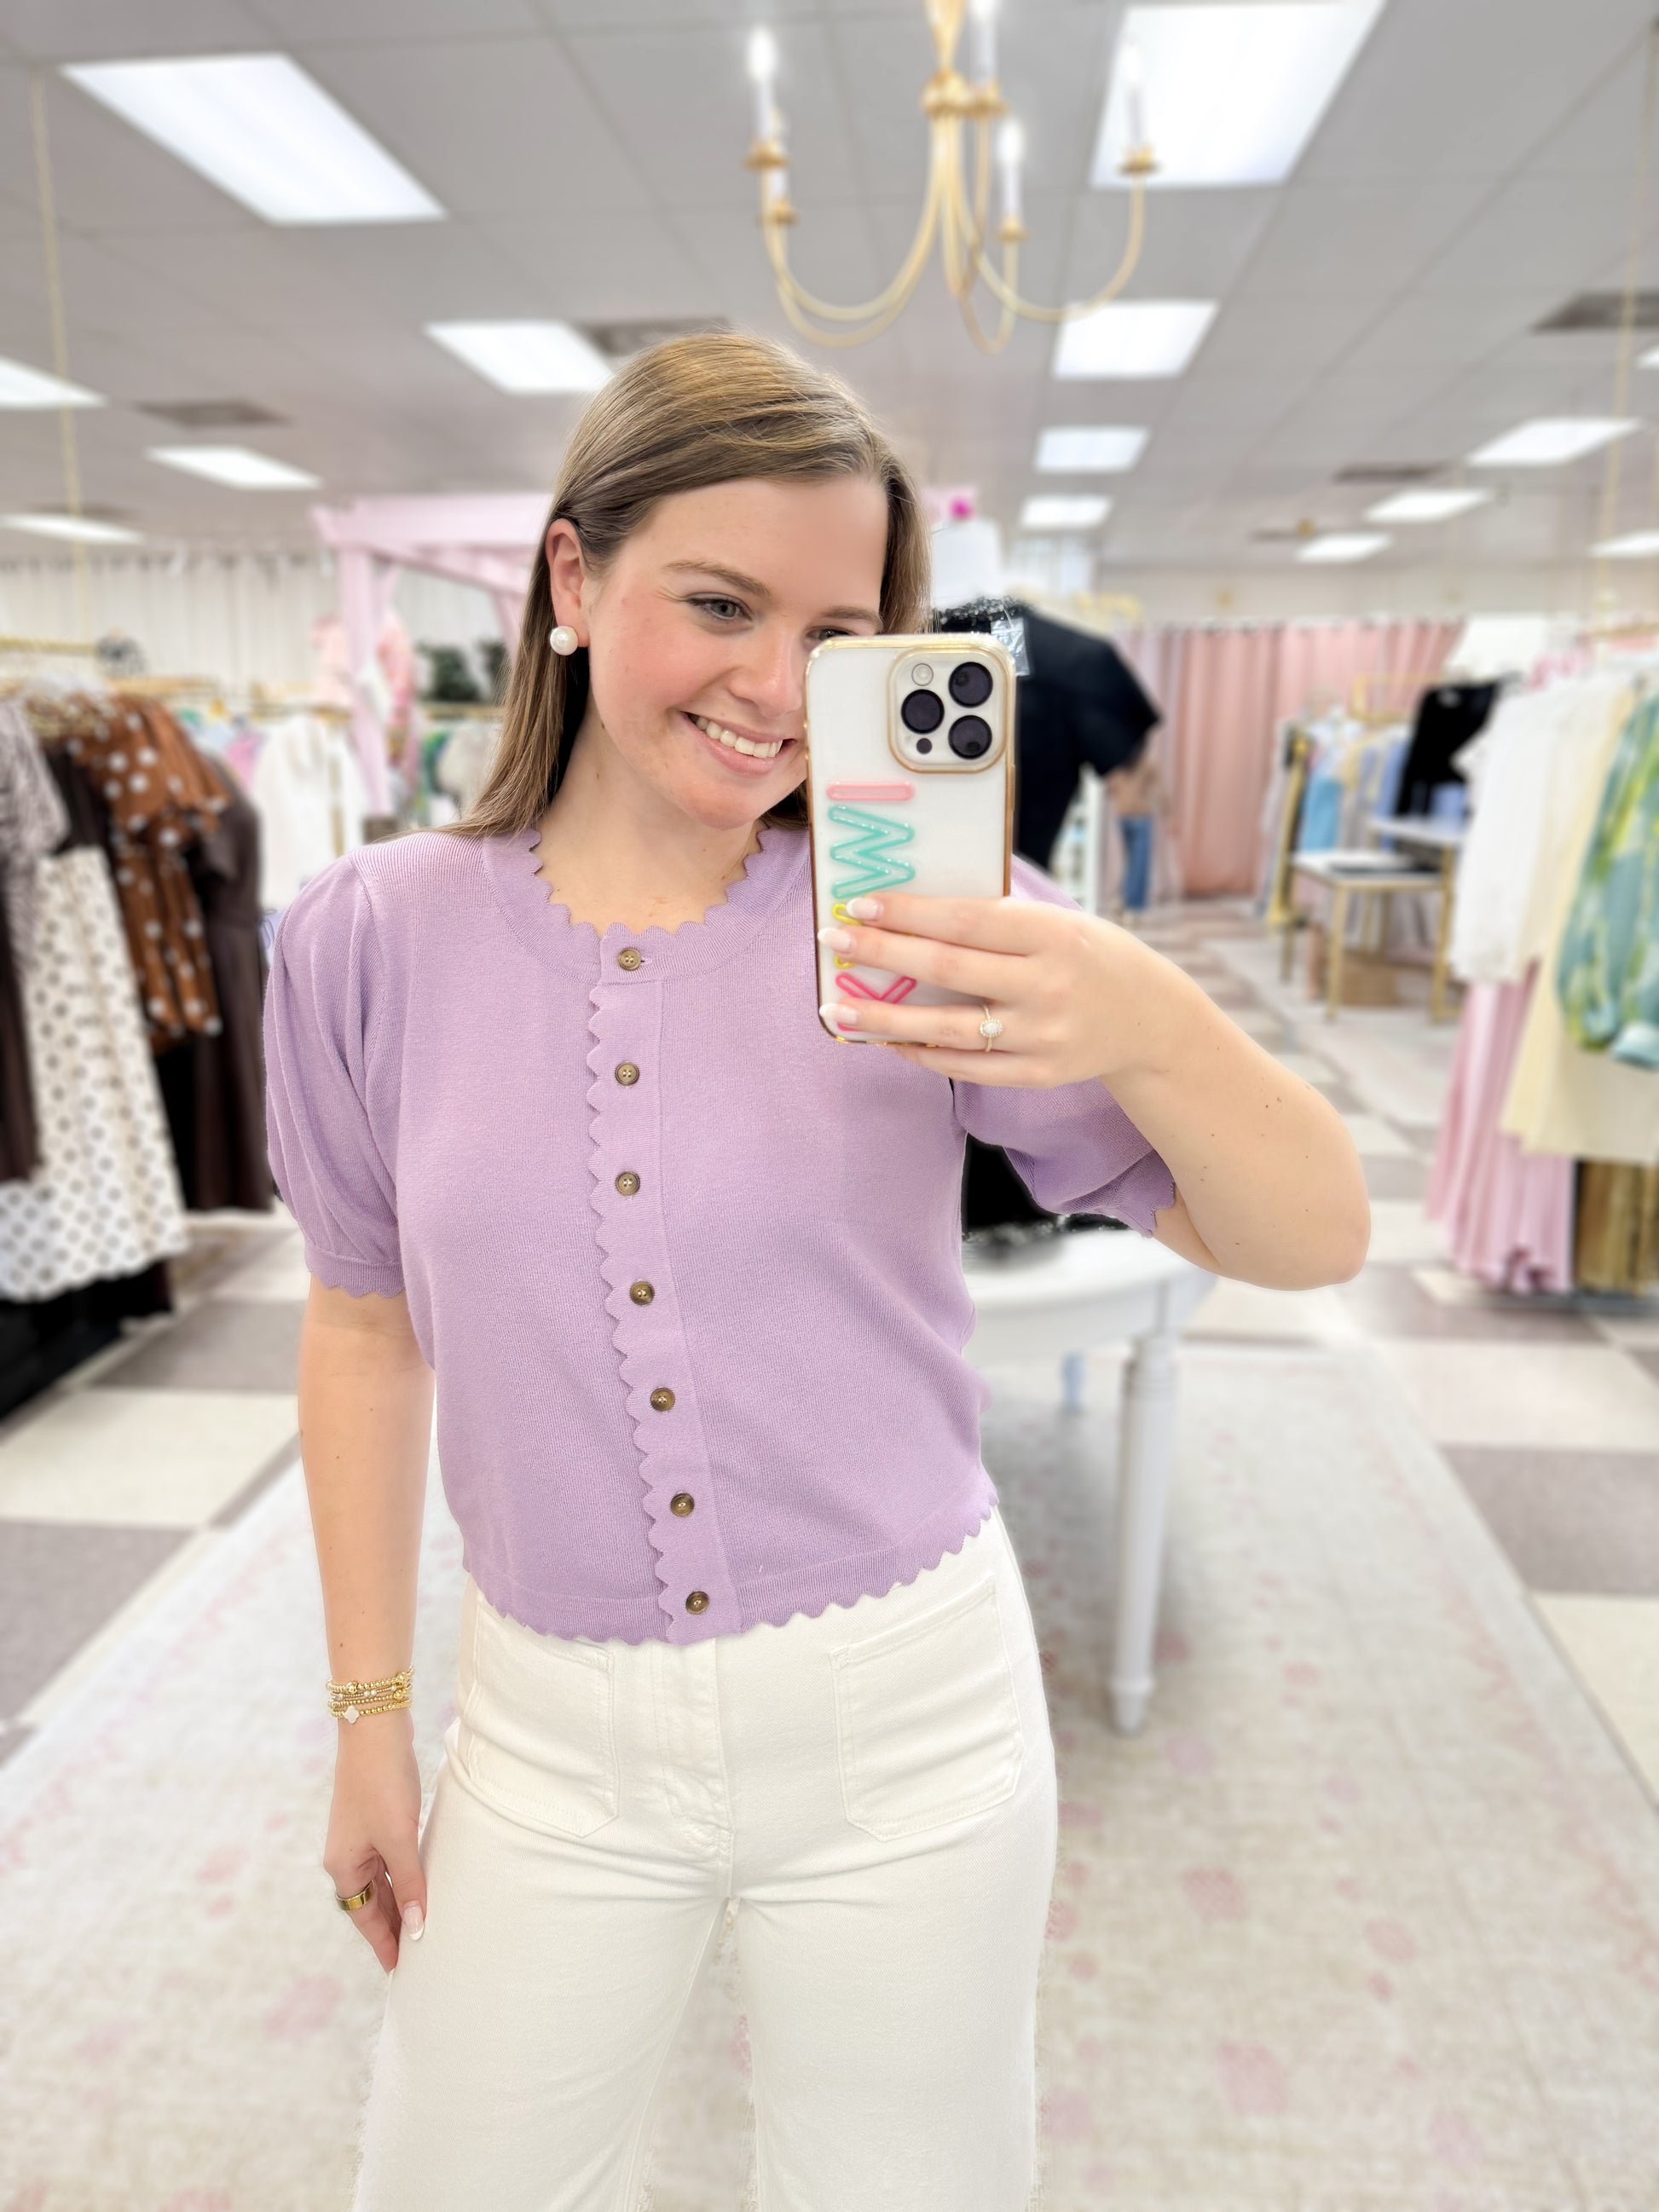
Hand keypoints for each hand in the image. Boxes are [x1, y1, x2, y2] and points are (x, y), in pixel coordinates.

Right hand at [323, 1711, 425, 1973]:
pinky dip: (403, 1875)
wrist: (375, 1728)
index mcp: (343, 1866)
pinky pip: (389, 1860)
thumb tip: (419, 1925)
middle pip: (371, 1902)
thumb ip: (410, 1883)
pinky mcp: (376, 1818)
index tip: (399, 1970)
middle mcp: (347, 1855)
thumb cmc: (382, 1783)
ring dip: (400, 1901)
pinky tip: (420, 1882)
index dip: (384, 1943)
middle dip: (392, 1926)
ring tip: (422, 1925)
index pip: (365, 1918)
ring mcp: (360, 1836)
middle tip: (417, 1954)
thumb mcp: (399, 1838)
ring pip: (382, 1881)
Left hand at [817, 890, 1164, 1087]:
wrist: (1151, 1021)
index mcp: (1054, 935)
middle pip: (947, 969)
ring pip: (947, 1029)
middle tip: (832, 940)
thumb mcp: (1060, 922)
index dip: (909, 913)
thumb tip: (913, 913)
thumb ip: (999, 922)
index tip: (860, 904)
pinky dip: (920, 1052)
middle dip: (882, 952)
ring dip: (883, 1019)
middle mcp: (1047, 987)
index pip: (967, 920)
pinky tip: (885, 1040)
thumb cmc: (1092, 957)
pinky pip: (965, 1067)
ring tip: (837, 1010)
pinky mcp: (1037, 1074)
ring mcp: (1041, 1036)